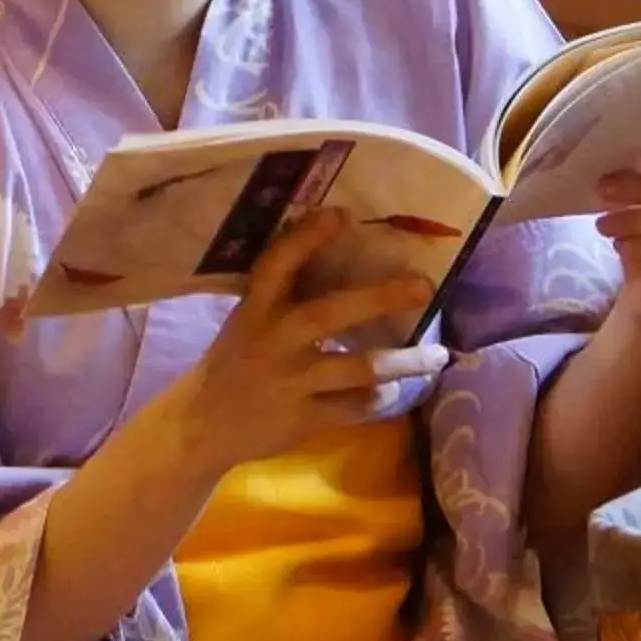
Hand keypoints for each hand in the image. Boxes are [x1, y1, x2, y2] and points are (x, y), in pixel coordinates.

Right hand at [159, 209, 447, 479]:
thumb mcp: (248, 322)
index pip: (279, 265)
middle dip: (381, 298)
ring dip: (401, 362)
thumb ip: (283, 295)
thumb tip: (333, 251)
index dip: (309, 238)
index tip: (344, 215)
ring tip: (437, 355)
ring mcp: (290, 383)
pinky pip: (352, 407)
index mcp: (256, 311)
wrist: (203, 426)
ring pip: (356, 368)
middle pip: (332, 314)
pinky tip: (393, 392)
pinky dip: (377, 400)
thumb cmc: (234, 362)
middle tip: (423, 287)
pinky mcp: (303, 419)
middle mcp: (275, 341)